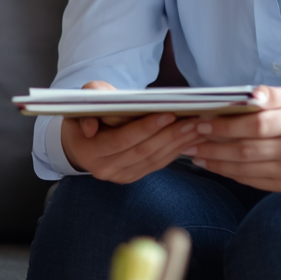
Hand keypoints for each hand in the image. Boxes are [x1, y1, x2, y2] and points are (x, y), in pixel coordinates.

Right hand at [59, 80, 195, 183]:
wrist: (82, 140)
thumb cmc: (87, 114)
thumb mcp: (82, 102)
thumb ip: (88, 103)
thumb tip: (91, 127)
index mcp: (88, 150)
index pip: (120, 140)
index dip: (145, 128)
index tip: (168, 114)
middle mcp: (103, 168)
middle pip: (141, 151)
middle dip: (169, 135)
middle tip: (193, 120)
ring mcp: (119, 176)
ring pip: (153, 159)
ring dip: (178, 143)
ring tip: (198, 127)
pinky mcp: (133, 177)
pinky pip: (157, 164)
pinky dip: (175, 151)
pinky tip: (190, 139)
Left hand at [182, 87, 280, 192]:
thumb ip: (267, 94)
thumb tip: (250, 95)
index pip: (257, 125)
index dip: (226, 126)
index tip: (201, 123)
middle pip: (247, 150)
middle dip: (212, 146)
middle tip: (189, 140)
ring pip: (244, 168)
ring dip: (214, 161)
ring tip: (194, 152)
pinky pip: (249, 180)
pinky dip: (226, 172)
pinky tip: (211, 164)